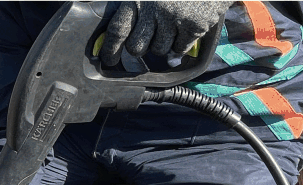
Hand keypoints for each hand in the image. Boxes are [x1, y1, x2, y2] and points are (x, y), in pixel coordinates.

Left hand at [100, 1, 228, 64]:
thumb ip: (136, 10)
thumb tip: (123, 39)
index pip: (118, 29)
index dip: (111, 48)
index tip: (109, 59)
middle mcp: (154, 8)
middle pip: (136, 47)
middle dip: (140, 48)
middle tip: (148, 40)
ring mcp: (174, 18)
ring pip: (159, 51)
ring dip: (163, 44)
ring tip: (172, 26)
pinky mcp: (193, 26)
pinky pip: (179, 49)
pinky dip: (181, 44)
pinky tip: (185, 29)